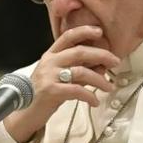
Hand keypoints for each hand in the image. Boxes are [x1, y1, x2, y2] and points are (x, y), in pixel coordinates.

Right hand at [4, 26, 119, 142]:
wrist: (26, 111)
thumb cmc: (47, 92)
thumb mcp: (62, 76)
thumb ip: (80, 69)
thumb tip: (103, 65)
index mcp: (52, 55)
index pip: (67, 37)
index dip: (84, 31)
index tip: (99, 31)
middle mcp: (50, 62)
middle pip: (79, 52)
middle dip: (101, 55)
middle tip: (116, 61)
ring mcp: (49, 76)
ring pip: (81, 71)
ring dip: (99, 79)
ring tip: (109, 87)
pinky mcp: (50, 91)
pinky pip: (76, 90)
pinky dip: (90, 96)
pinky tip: (95, 101)